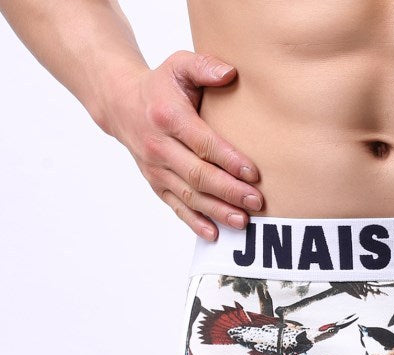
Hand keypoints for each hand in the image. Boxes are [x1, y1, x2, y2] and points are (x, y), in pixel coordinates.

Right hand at [99, 50, 263, 239]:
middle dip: (229, 191)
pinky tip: (215, 234)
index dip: (229, 160)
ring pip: (189, 195)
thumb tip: (230, 73)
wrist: (120, 103)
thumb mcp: (179, 64)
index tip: (254, 173)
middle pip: (198, 175)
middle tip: (256, 201)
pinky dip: (194, 222)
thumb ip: (204, 66)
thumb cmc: (160, 85)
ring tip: (243, 222)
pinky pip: (176, 206)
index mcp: (168, 117)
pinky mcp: (156, 183)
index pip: (202, 143)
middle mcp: (159, 147)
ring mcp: (156, 169)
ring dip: (217, 211)